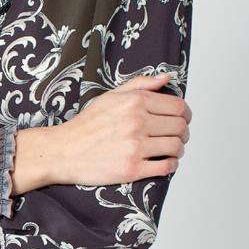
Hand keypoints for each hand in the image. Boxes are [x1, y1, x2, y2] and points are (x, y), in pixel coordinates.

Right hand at [52, 72, 191, 186]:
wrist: (64, 150)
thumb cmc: (86, 124)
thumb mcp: (110, 96)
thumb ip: (140, 84)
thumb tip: (166, 78)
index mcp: (134, 102)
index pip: (178, 107)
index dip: (185, 114)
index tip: (182, 120)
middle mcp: (137, 123)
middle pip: (180, 127)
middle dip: (183, 133)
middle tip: (178, 137)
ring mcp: (135, 147)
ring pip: (175, 147)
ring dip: (178, 150)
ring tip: (171, 150)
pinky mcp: (132, 169)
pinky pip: (165, 167)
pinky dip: (171, 165)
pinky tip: (165, 163)